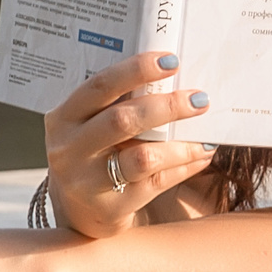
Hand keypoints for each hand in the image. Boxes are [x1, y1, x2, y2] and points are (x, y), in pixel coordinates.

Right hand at [44, 51, 213, 237]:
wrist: (81, 209)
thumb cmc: (95, 152)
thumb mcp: (91, 125)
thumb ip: (117, 103)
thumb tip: (171, 74)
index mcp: (64, 118)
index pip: (101, 86)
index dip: (137, 70)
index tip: (172, 61)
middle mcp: (69, 149)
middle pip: (123, 120)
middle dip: (167, 106)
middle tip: (200, 99)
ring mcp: (88, 181)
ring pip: (144, 157)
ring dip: (182, 145)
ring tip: (206, 137)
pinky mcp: (111, 207)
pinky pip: (157, 183)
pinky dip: (184, 167)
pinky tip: (201, 155)